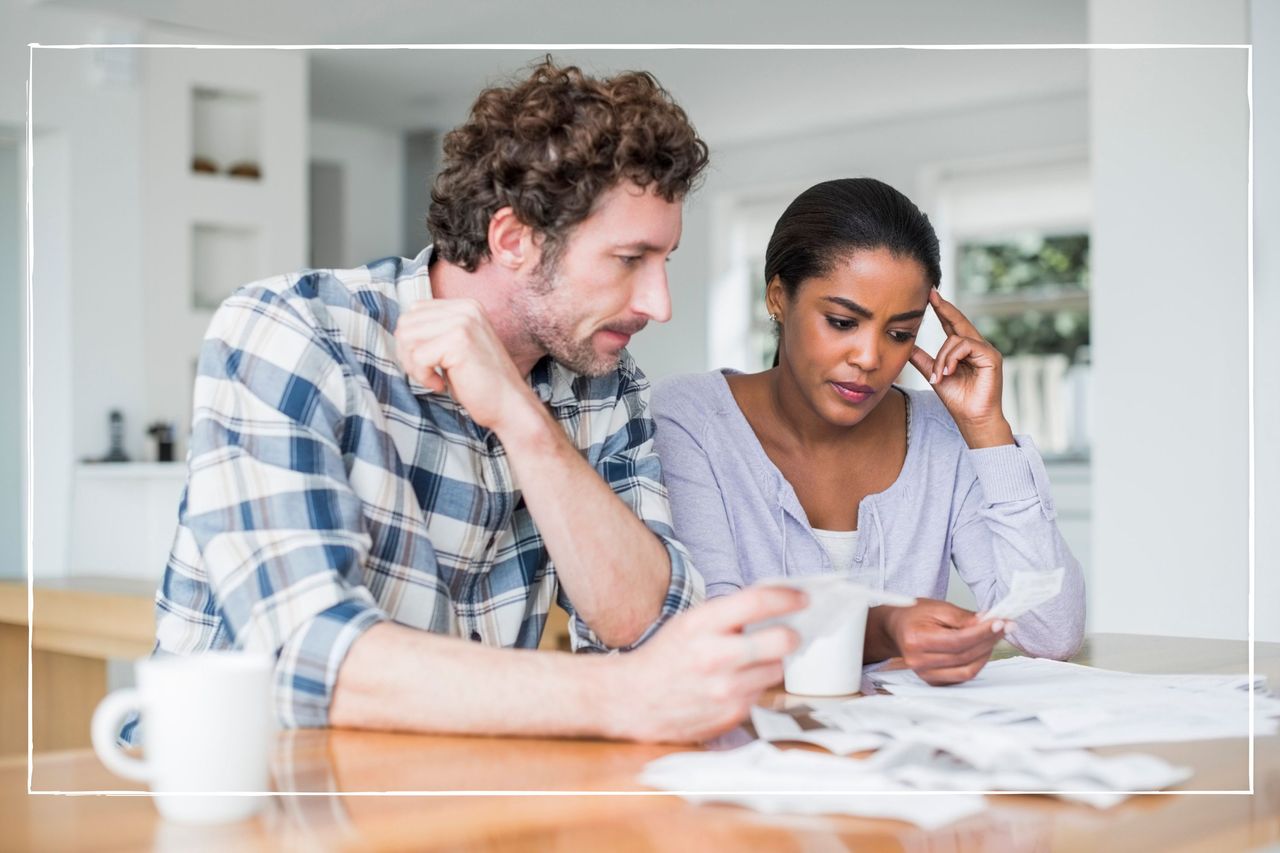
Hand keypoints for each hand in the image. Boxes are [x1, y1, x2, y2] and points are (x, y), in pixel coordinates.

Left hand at [394, 298, 541, 435]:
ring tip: (434, 378)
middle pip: (406, 323)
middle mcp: (465, 309)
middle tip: (428, 373)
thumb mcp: (457, 347)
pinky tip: (441, 384)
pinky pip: (417, 357)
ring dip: (413, 365)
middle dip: (408, 353)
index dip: (412, 340)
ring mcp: (463, 322)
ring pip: (407, 338)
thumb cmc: (482, 382)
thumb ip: (435, 331)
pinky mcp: (458, 341)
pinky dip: (423, 376)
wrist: (510, 405)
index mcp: (466, 306)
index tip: (430, 361)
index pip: (415, 311)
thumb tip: (400, 330)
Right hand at [603, 586, 805, 742]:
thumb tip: (773, 603)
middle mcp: (715, 657)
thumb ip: (727, 615)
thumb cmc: (664, 658)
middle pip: (782, 640)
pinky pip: (760, 694)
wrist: (631, 701)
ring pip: (776, 670)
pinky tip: (732, 685)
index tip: (802, 597)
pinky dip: (753, 687)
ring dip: (770, 663)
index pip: (757, 602)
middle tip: (789, 634)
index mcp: (701, 625)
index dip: (787, 597)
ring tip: (748, 662)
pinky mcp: (731, 715)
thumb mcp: (689, 624)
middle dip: (791, 635)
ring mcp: (725, 690)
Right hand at [882, 598, 1007, 685]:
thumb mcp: (937, 608)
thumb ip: (963, 617)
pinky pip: (963, 676)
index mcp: (916, 640)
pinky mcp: (934, 681)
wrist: (897, 628)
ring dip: (986, 653)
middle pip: (965, 656)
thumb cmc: (914, 616)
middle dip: (988, 640)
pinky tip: (981, 648)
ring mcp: (926, 675)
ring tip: (993, 637)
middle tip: (1003, 626)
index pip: (958, 641)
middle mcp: (919, 662)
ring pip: (967, 670)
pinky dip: (976, 663)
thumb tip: (986, 623)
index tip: (1000, 623)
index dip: (982, 633)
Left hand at [908, 290, 1013, 447]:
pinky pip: (966, 346)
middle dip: (944, 308)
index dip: (942, 310)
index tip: (930, 295)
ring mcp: (986, 350)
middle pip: (958, 322)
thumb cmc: (957, 400)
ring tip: (939, 375)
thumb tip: (907, 346)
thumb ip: (923, 360)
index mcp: (964, 350)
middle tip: (931, 293)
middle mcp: (977, 347)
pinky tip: (947, 372)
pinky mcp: (991, 356)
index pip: (952, 325)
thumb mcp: (934, 375)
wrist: (971, 418)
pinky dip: (952, 359)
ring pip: (956, 338)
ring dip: (942, 357)